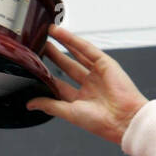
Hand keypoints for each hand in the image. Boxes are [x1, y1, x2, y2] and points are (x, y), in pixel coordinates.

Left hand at [26, 25, 147, 143]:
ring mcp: (98, 74)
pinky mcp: (105, 64)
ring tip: (48, 33)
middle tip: (40, 46)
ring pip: (77, 55)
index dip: (47, 75)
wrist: (123, 119)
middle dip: (54, 56)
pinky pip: (86, 49)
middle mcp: (90, 86)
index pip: (60, 84)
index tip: (35, 66)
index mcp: (81, 100)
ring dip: (63, 43)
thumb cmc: (101, 122)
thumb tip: (31, 104)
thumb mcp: (69, 112)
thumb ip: (50, 105)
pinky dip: (73, 40)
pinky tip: (60, 33)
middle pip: (67, 67)